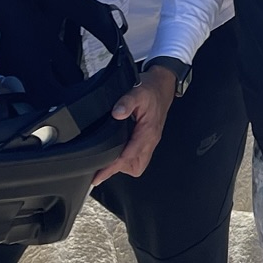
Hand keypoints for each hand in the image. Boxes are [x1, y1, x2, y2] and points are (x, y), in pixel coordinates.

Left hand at [90, 65, 175, 186]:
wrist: (164, 85)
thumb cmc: (152, 89)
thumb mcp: (138, 92)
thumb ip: (126, 102)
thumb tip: (117, 113)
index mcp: (148, 132)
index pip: (129, 157)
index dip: (112, 168)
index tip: (99, 176)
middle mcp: (151, 139)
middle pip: (135, 167)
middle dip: (117, 170)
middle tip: (100, 171)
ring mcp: (150, 141)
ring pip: (138, 164)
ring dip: (123, 166)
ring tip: (107, 164)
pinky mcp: (148, 139)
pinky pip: (139, 156)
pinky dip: (127, 159)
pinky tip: (117, 153)